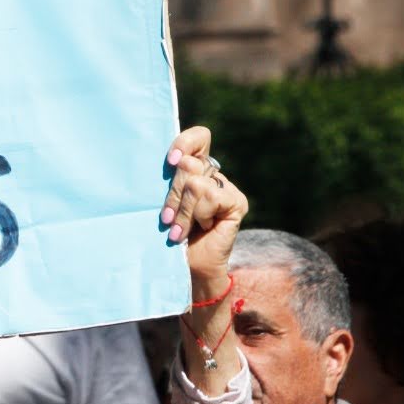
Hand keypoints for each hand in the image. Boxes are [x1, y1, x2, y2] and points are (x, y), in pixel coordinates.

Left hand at [161, 126, 246, 295]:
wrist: (187, 266)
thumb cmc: (171, 234)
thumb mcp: (166, 202)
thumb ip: (171, 179)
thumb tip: (177, 160)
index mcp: (195, 168)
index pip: (200, 137)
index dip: (185, 142)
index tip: (170, 161)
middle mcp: (213, 174)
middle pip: (189, 164)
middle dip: (172, 195)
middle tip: (168, 219)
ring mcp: (226, 187)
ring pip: (195, 183)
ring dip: (182, 211)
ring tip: (179, 230)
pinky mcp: (236, 201)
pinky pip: (209, 196)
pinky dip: (198, 215)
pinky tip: (202, 228)